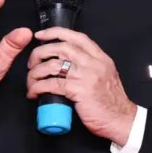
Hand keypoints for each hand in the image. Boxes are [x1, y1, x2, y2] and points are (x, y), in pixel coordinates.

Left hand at [26, 27, 136, 145]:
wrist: (120, 120)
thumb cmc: (112, 101)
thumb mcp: (106, 74)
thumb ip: (91, 65)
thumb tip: (69, 61)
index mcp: (100, 57)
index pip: (76, 37)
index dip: (55, 33)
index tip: (41, 35)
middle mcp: (93, 63)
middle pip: (61, 48)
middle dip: (40, 53)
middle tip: (32, 62)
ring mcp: (85, 76)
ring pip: (53, 65)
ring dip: (36, 72)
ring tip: (31, 80)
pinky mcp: (77, 91)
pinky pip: (51, 84)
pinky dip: (38, 87)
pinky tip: (34, 92)